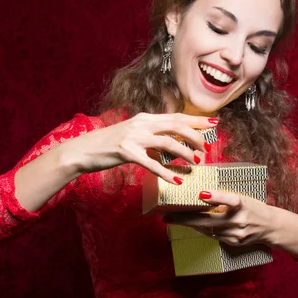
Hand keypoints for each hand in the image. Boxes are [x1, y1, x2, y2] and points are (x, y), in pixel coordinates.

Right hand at [61, 112, 217, 183]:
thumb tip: (171, 142)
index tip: (214, 122)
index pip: (176, 116)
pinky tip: (177, 180)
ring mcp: (134, 137)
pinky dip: (167, 172)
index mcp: (145, 118)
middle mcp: (142, 124)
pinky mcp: (127, 152)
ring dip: (185, 153)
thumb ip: (150, 135)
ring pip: (168, 142)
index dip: (196, 120)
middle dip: (195, 136)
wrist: (83, 150)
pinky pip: (152, 163)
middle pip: (176, 126)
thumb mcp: (132, 134)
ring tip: (196, 163)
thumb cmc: (108, 144)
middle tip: (207, 148)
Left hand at [163, 190, 274, 246]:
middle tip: (168, 215)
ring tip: (173, 219)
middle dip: (186, 218)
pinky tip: (191, 225)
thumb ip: (225, 196)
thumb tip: (201, 191)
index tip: (201, 193)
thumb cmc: (254, 207)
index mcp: (244, 204)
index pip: (230, 200)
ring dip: (189, 225)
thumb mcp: (243, 196)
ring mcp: (236, 234)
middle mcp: (240, 220)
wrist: (271, 227)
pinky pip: (213, 235)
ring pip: (208, 229)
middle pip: (210, 220)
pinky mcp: (234, 242)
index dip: (216, 196)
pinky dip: (201, 229)